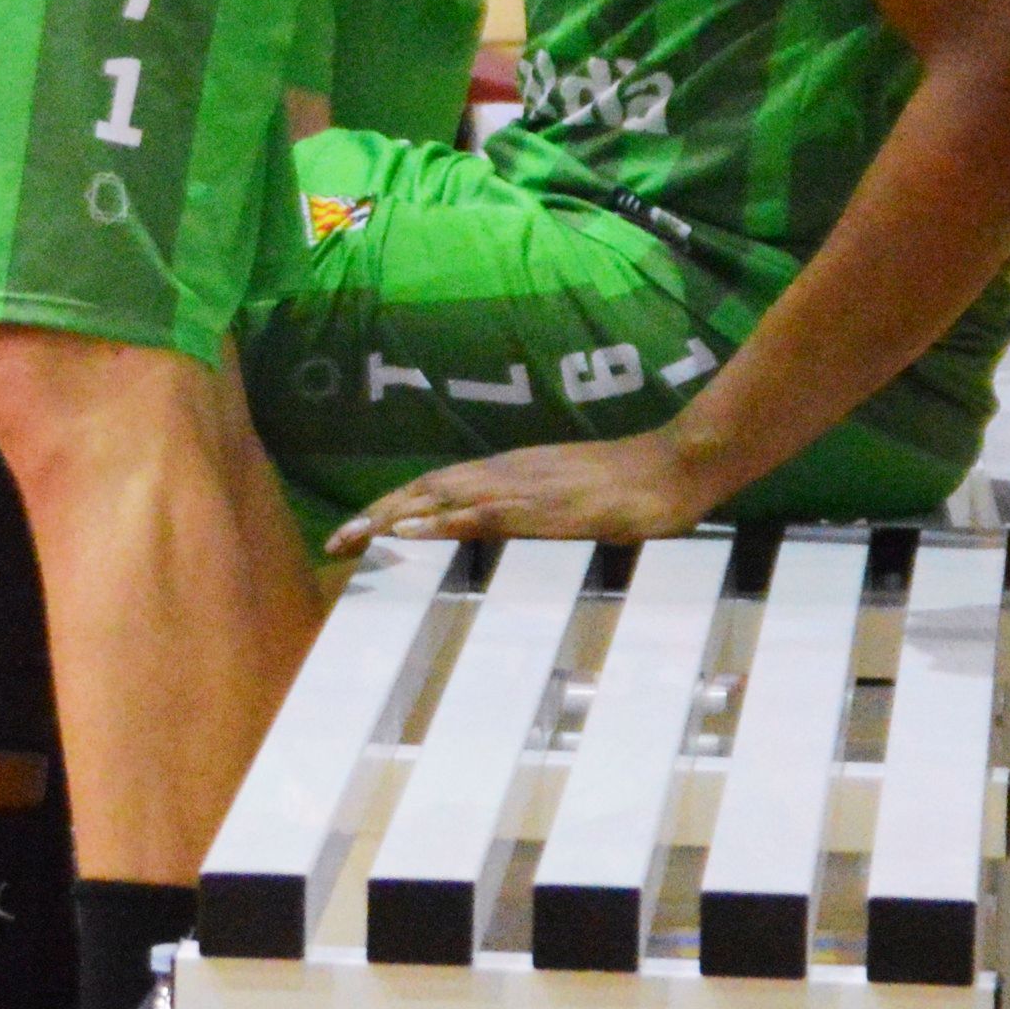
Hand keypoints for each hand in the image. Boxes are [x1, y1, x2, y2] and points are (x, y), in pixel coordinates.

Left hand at [326, 427, 724, 560]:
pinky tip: (421, 531)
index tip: (352, 532)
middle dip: (377, 515)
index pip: (433, 487)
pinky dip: (448, 521)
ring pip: (445, 496)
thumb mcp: (564, 502)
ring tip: (359, 536)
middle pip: (426, 490)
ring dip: (397, 516)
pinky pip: (487, 512)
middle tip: (336, 542)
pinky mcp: (547, 505)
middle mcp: (505, 472)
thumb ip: (528, 514)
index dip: (390, 508)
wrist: (673, 466)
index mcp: (506, 472)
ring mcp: (524, 486)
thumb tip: (492, 535)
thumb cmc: (624, 487)